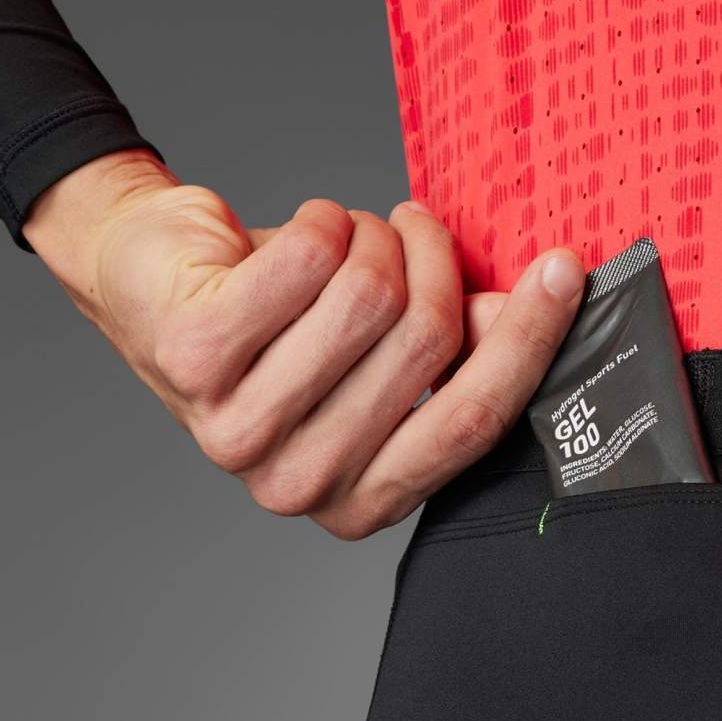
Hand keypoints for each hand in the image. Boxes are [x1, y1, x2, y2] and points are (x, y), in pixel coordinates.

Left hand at [21, 150, 584, 538]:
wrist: (156, 289)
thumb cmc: (283, 327)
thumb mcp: (387, 353)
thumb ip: (464, 346)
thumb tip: (537, 303)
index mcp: (364, 501)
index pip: (472, 421)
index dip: (528, 338)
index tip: (564, 271)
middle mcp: (300, 486)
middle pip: (425, 344)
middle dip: (432, 261)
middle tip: (413, 230)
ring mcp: (239, 431)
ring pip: (370, 295)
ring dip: (371, 238)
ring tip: (348, 239)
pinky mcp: (195, 358)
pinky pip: (312, 257)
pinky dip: (324, 219)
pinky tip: (303, 232)